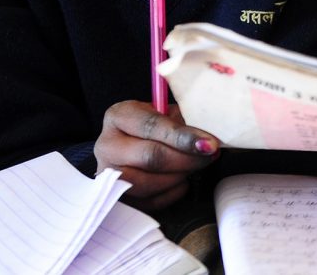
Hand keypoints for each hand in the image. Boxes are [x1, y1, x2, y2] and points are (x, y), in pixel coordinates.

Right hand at [94, 100, 220, 210]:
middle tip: (209, 156)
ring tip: (195, 167)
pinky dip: (172, 193)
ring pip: (148, 183)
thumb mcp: (166, 113)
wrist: (134, 144)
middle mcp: (106, 145)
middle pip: (150, 156)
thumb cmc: (156, 127)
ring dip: (180, 176)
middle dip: (186, 158)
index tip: (209, 143)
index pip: (152, 126)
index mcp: (119, 116)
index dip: (183, 136)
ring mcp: (107, 175)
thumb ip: (182, 121)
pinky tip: (183, 181)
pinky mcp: (116, 198)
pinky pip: (149, 202)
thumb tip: (207, 139)